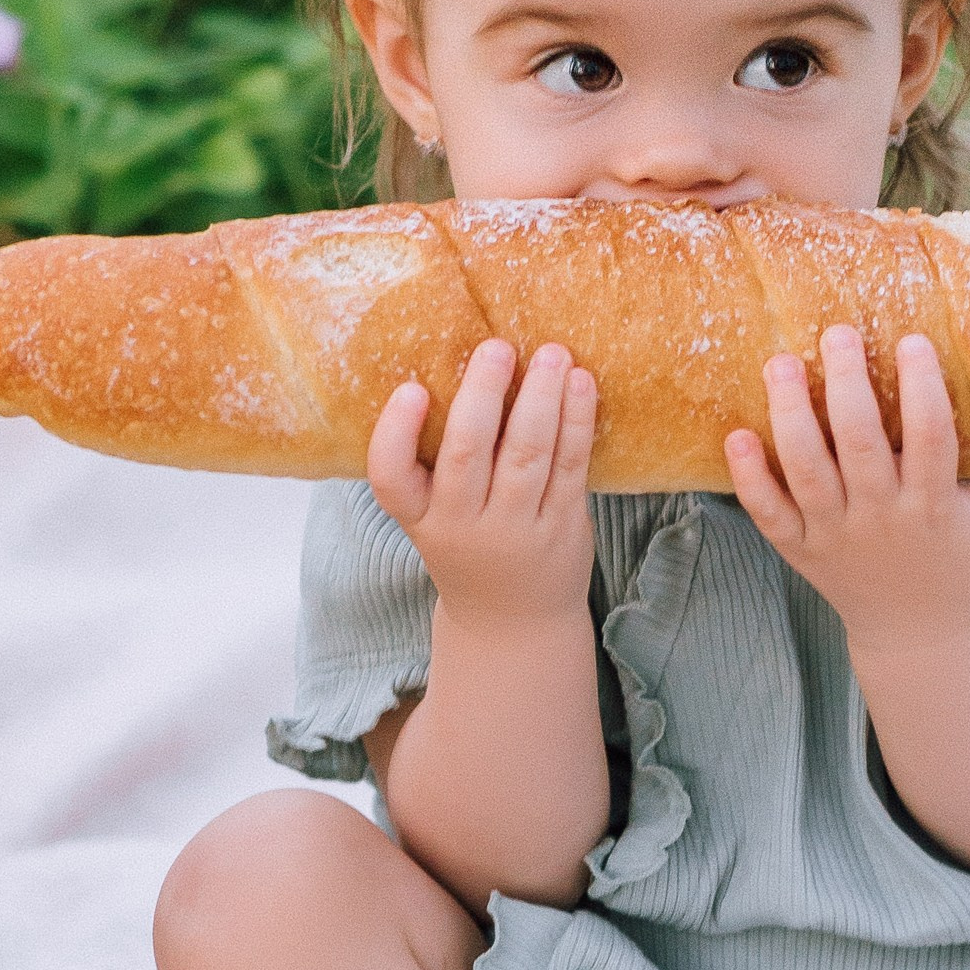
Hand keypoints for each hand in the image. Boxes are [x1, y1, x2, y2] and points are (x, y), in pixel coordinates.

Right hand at [369, 340, 597, 628]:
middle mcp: (463, 526)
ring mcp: (516, 529)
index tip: (411, 388)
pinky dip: (576, 421)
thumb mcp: (436, 516)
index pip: (390, 480)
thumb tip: (468, 366)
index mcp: (421, 517)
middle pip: (467, 456)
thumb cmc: (469, 547)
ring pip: (527, 456)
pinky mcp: (562, 525)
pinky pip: (570, 466)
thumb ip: (440, 460)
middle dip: (483, 396)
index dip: (395, 433)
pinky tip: (580, 383)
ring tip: (550, 353)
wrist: (512, 622)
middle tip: (496, 347)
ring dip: (540, 399)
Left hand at [723, 327, 969, 660]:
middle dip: (845, 391)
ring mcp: (832, 536)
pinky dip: (748, 477)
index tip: (913, 342)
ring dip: (789, 418)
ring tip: (781, 362)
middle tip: (837, 332)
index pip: (930, 445)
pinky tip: (734, 432)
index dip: (920, 395)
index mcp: (934, 510)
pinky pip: (766, 512)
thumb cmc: (968, 563)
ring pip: (804, 473)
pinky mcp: (796, 549)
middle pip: (858, 450)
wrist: (916, 634)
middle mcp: (880, 521)